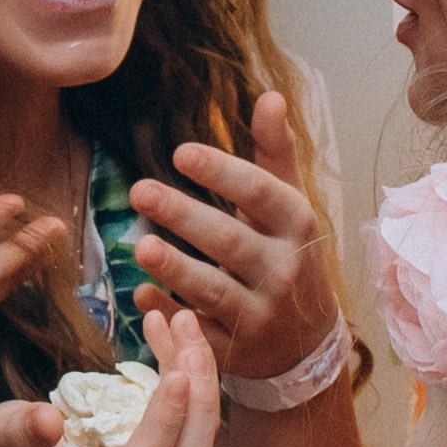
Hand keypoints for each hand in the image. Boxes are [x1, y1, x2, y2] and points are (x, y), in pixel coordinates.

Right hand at [0, 310, 218, 446]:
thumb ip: (17, 432)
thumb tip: (47, 419)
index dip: (164, 424)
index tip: (177, 374)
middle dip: (199, 398)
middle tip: (190, 337)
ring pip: (200, 446)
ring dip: (203, 384)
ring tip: (186, 326)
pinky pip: (195, 432)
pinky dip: (196, 386)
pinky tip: (181, 341)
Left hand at [129, 90, 341, 383]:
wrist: (308, 342)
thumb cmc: (288, 254)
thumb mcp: (289, 205)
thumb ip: (274, 153)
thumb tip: (270, 95)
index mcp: (296, 226)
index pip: (261, 194)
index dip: (222, 173)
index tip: (181, 152)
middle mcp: (283, 270)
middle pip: (231, 241)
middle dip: (185, 216)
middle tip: (139, 191)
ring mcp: (260, 315)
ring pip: (214, 291)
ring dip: (177, 270)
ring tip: (140, 247)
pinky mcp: (236, 351)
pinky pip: (198, 332)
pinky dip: (168, 314)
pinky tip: (141, 295)